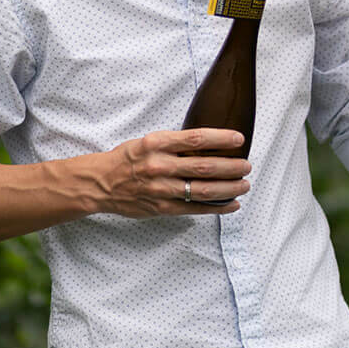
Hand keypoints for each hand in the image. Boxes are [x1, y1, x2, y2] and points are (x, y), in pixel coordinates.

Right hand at [95, 128, 251, 216]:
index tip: (239, 139)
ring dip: (229, 188)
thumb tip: (209, 143)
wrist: (101, 184)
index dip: (221, 138)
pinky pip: (195, 209)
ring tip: (244, 185)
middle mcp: (159, 165)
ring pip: (204, 190)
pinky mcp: (162, 208)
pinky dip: (217, 208)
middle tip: (247, 165)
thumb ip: (175, 143)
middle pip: (205, 166)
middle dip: (232, 167)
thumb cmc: (127, 159)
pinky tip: (232, 203)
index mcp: (156, 143)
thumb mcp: (148, 141)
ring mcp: (161, 189)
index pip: (196, 139)